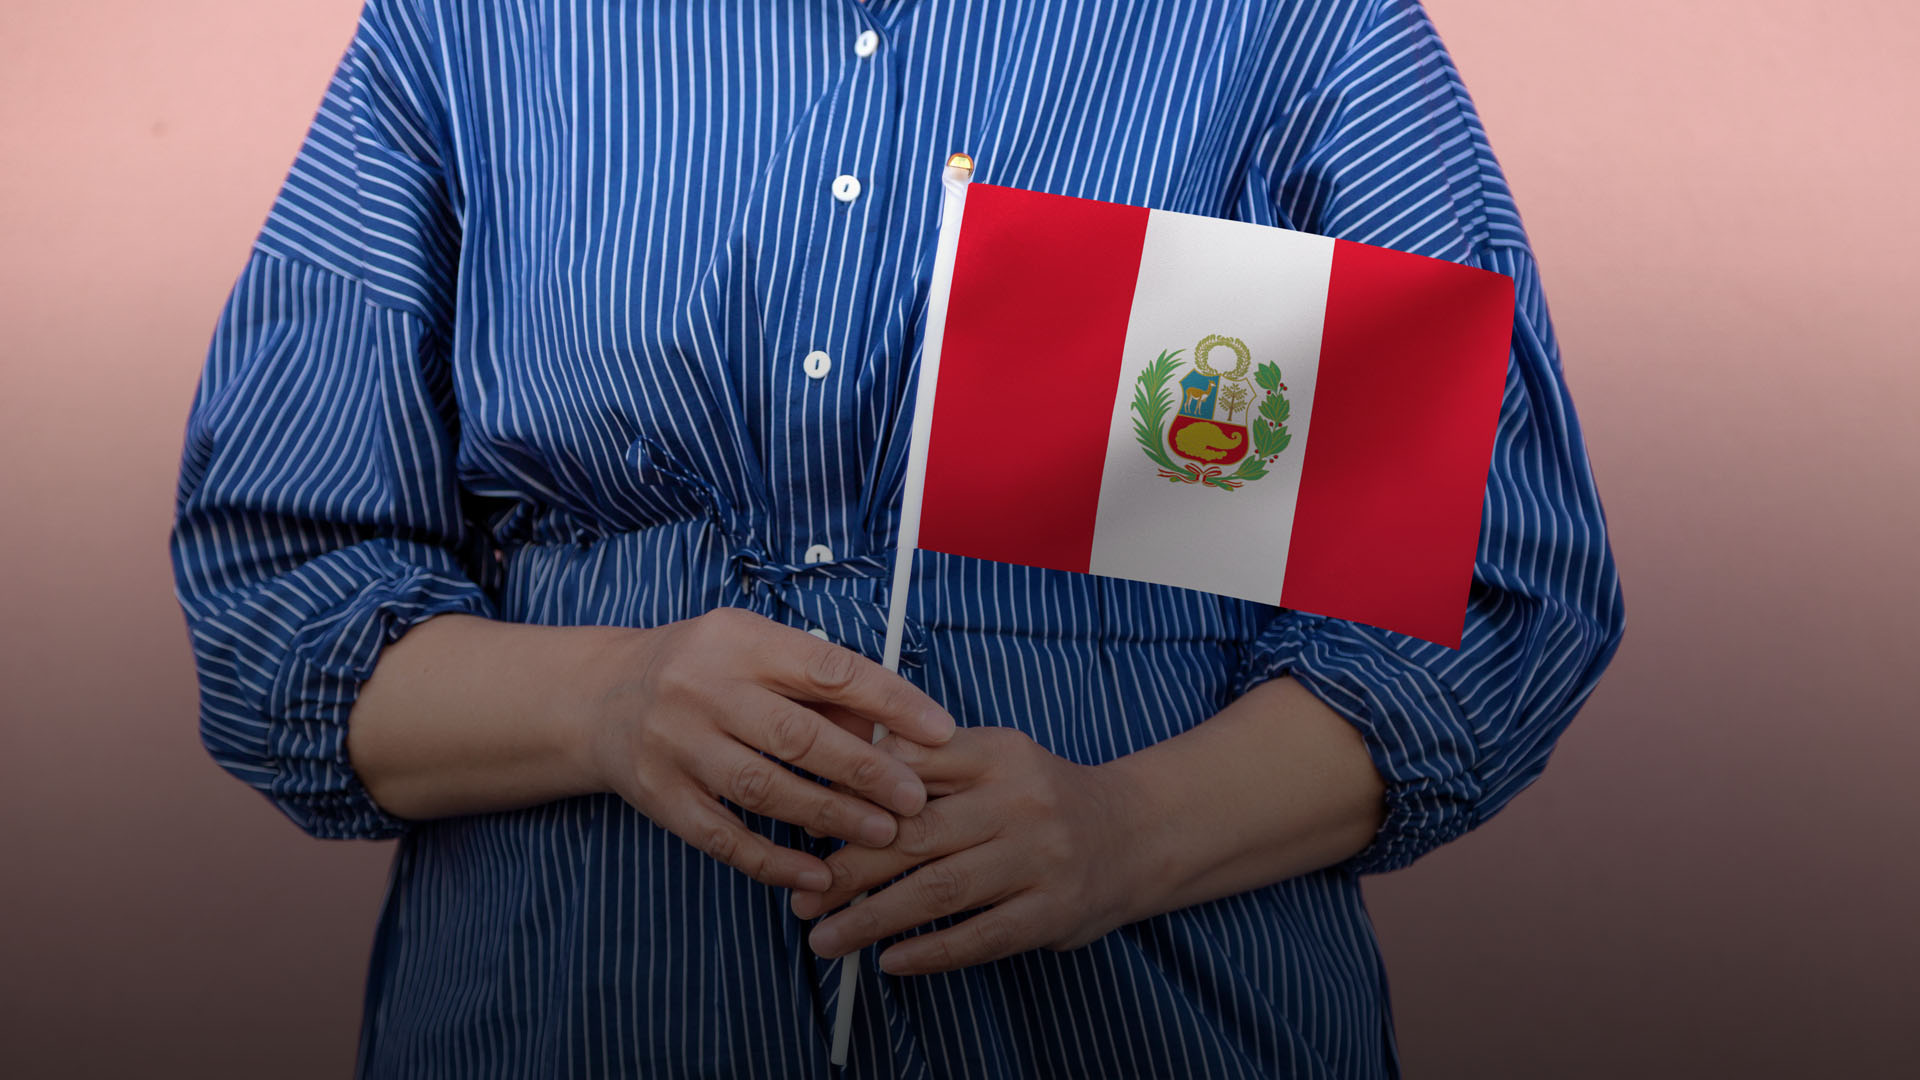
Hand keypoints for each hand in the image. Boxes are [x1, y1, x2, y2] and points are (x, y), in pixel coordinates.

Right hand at [573, 608, 955, 891]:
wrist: (601, 696)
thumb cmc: (704, 670)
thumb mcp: (755, 649)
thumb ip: (818, 684)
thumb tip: (893, 728)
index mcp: (740, 641)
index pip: (828, 668)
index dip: (889, 701)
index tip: (940, 730)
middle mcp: (704, 689)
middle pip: (796, 735)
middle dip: (865, 770)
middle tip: (916, 798)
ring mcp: (676, 744)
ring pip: (763, 789)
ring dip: (830, 816)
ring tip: (885, 834)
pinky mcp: (659, 795)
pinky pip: (722, 836)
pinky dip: (773, 859)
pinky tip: (817, 872)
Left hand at [788, 727, 1148, 975]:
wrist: (1133, 833)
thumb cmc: (1040, 796)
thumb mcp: (994, 758)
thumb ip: (928, 760)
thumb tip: (838, 768)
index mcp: (997, 753)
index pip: (911, 768)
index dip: (852, 797)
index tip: (804, 824)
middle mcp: (1019, 801)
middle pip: (916, 834)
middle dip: (849, 869)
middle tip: (803, 896)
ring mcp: (1039, 858)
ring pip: (941, 890)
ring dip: (874, 919)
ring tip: (825, 938)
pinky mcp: (1052, 911)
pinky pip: (980, 937)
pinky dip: (931, 952)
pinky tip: (890, 961)